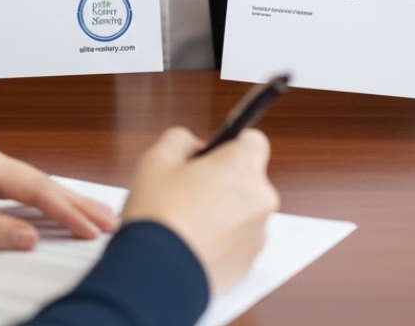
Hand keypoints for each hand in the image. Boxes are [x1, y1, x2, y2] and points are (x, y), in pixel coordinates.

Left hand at [0, 138, 117, 248]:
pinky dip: (39, 202)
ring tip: (92, 219)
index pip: (35, 187)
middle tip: (110, 221)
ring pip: (30, 185)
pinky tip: (53, 212)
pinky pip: (14, 190)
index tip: (93, 228)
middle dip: (76, 202)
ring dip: (60, 202)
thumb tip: (31, 237)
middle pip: (40, 181)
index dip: (67, 210)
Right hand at [122, 127, 277, 296]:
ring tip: (189, 220)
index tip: (212, 155)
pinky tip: (194, 241)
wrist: (154, 275)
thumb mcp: (157, 158)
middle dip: (225, 179)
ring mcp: (258, 234)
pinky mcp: (249, 263)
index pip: (253, 140)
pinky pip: (240, 240)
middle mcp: (260, 198)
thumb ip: (181, 139)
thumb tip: (194, 146)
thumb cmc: (157, 214)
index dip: (230, 144)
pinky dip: (224, 239)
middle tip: (191, 189)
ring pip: (245, 210)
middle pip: (249, 178)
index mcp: (242, 165)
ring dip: (226, 210)